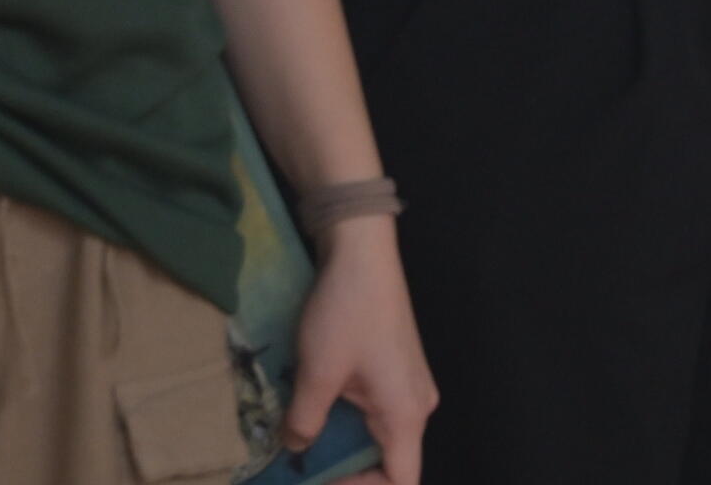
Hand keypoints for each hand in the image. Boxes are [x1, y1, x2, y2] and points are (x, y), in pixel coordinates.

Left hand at [285, 219, 434, 484]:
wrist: (362, 249)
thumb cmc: (346, 313)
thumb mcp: (316, 374)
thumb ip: (304, 423)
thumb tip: (294, 449)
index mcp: (406, 415)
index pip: (402, 481)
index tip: (324, 482)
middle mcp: (416, 405)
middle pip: (391, 461)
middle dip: (349, 471)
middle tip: (306, 470)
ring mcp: (408, 384)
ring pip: (380, 435)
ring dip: (344, 444)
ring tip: (304, 445)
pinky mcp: (396, 366)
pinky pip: (377, 410)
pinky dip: (347, 420)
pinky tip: (315, 412)